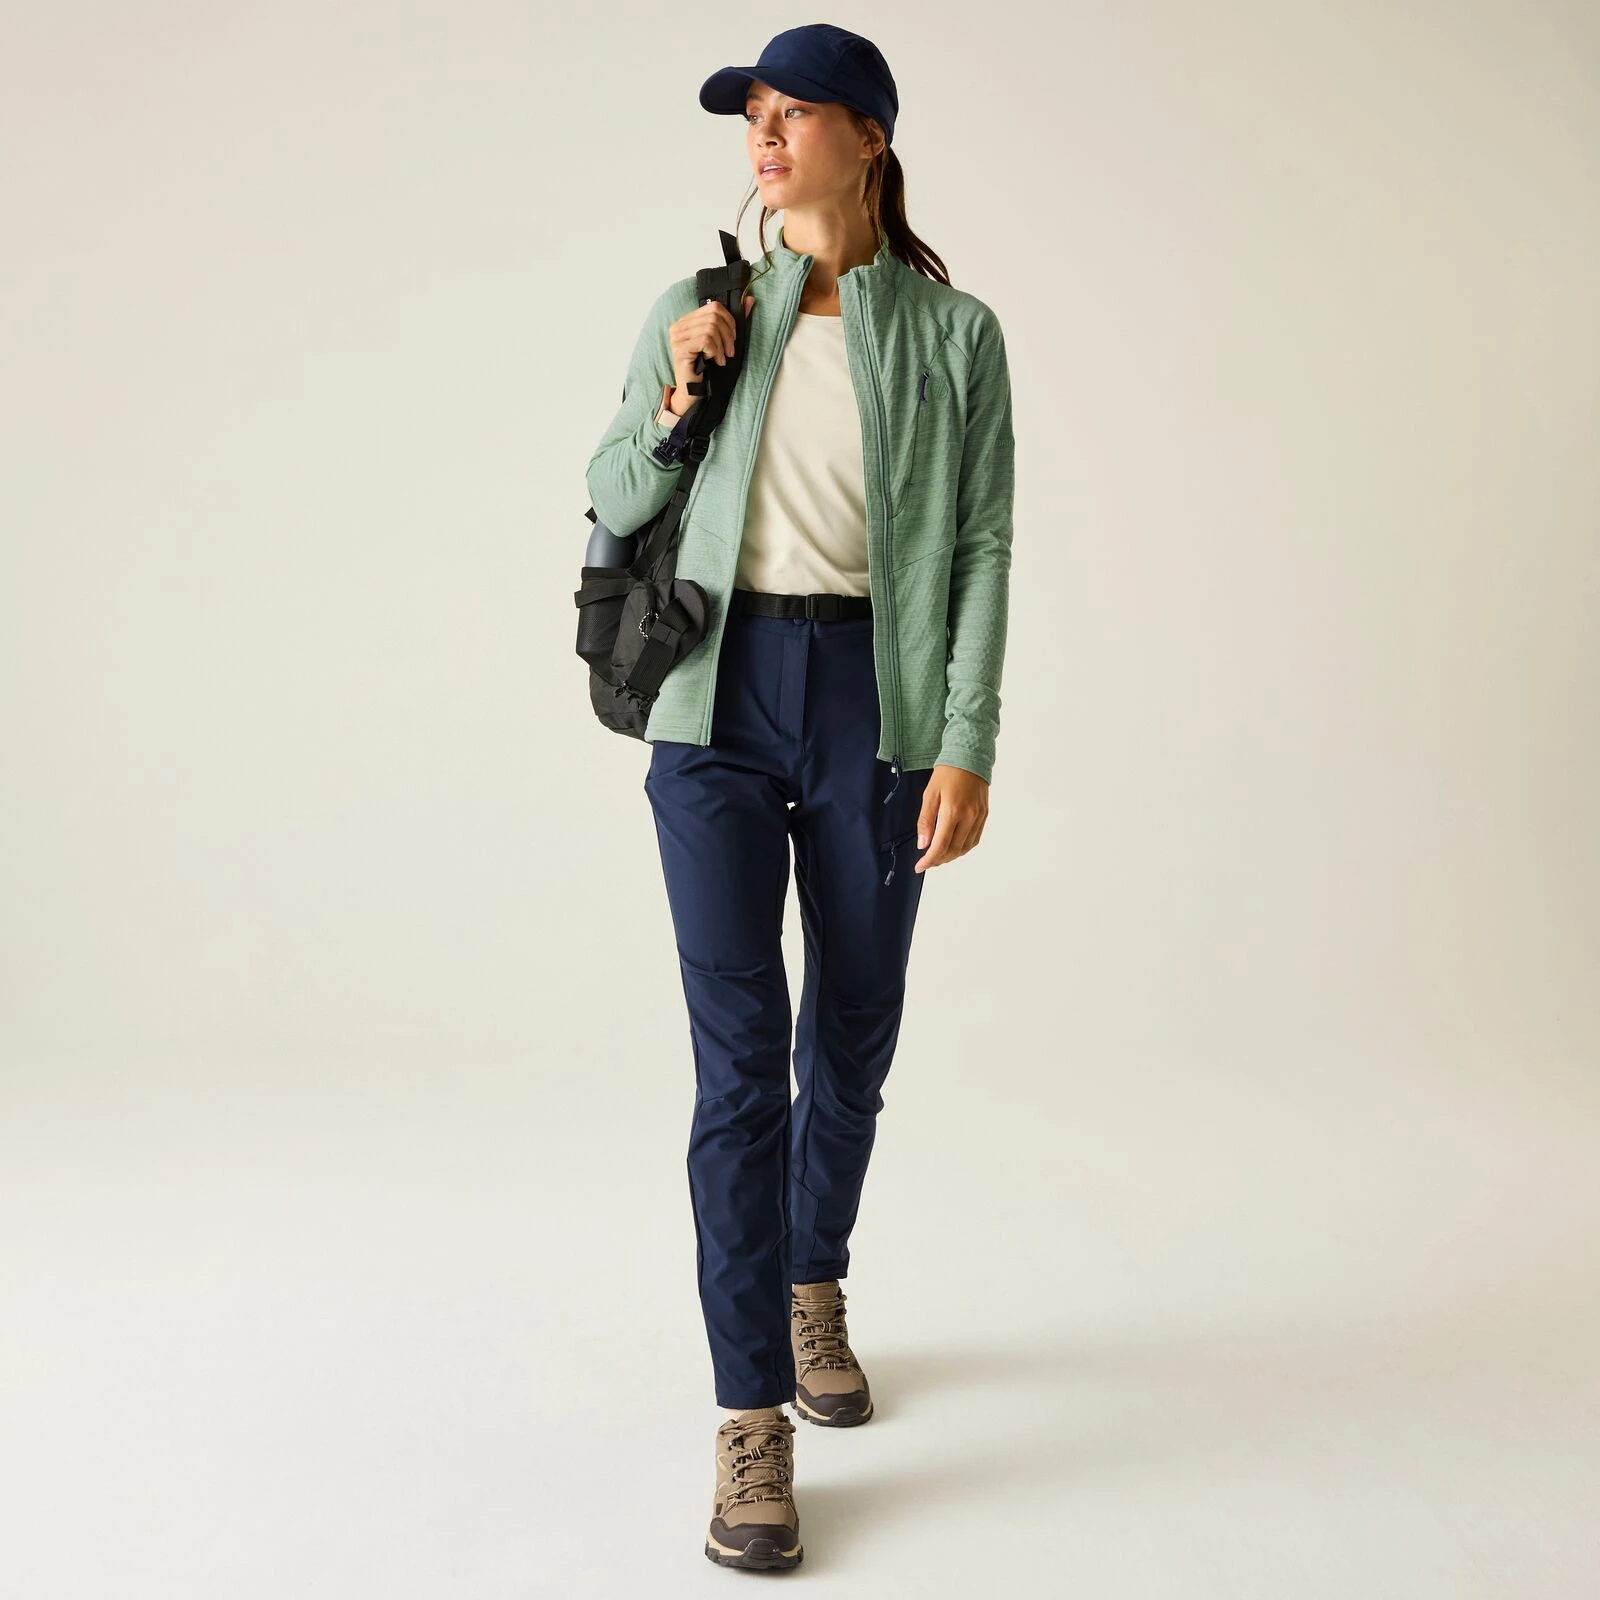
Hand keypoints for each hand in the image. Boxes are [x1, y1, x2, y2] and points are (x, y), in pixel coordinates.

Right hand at [665, 293, 756, 413]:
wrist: (694, 392)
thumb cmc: (707, 368)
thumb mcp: (722, 342)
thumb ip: (733, 321)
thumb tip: (750, 300)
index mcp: (687, 321)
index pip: (713, 306)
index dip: (729, 321)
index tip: (733, 339)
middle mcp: (679, 326)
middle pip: (713, 316)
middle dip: (727, 335)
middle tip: (729, 352)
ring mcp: (677, 337)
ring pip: (710, 328)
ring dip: (721, 346)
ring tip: (720, 358)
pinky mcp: (680, 349)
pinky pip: (705, 340)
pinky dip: (714, 351)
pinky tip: (713, 361)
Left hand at [913, 764, 988, 870]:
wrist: (970, 757)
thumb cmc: (947, 773)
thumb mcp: (930, 794)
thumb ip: (926, 821)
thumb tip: (923, 844)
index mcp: (953, 811)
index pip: (940, 845)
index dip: (929, 860)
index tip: (919, 867)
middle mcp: (969, 817)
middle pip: (953, 850)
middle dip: (938, 860)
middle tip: (926, 862)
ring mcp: (979, 817)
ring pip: (965, 848)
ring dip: (951, 856)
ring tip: (938, 857)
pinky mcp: (985, 815)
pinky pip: (974, 839)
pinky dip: (963, 848)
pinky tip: (954, 847)